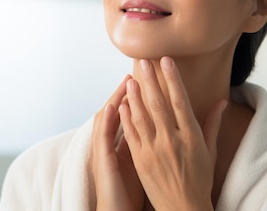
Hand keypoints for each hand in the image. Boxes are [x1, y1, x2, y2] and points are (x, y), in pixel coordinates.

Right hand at [92, 75, 144, 210]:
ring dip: (117, 98)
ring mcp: (106, 150)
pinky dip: (109, 119)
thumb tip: (163, 133)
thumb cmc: (129, 192)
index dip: (139, 99)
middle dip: (128, 92)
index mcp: (125, 144)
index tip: (150, 83)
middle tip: (137, 74)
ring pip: (109, 118)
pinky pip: (104, 136)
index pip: (132, 116)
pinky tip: (115, 105)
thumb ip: (149, 145)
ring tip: (127, 82)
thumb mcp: (141, 165)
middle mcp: (113, 144)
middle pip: (119, 112)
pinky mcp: (103, 160)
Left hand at [119, 58, 226, 210]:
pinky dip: (126, 117)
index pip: (180, 101)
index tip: (167, 61)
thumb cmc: (198, 180)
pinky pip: (131, 134)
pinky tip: (122, 102)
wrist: (183, 208)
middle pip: (158, 104)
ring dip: (135, 95)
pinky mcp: (140, 159)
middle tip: (143, 60)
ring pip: (142, 116)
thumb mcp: (209, 151)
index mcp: (191, 137)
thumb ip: (212, 124)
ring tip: (130, 77)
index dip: (173, 79)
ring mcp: (154, 150)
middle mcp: (172, 141)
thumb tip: (222, 102)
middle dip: (150, 80)